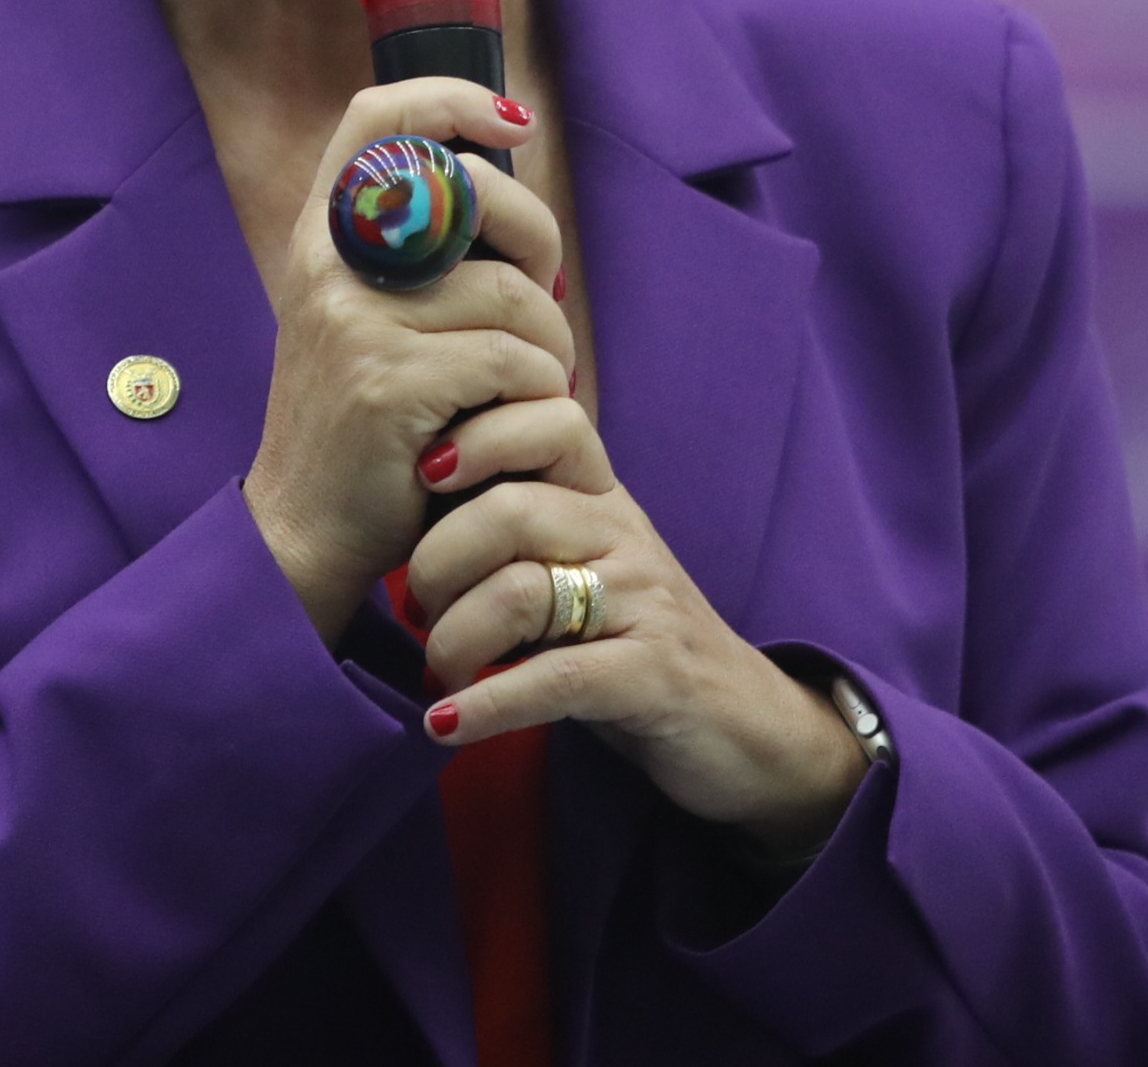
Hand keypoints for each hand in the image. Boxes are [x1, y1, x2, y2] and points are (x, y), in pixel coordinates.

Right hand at [242, 79, 572, 642]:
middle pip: (476, 197)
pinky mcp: (389, 382)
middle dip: (540, 245)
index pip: (377, 116)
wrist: (304, 528)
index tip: (514, 123)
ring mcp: (354, 320)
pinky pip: (511, 360)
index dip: (453, 98)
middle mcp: (329, 263)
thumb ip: (415, 252)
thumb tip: (504, 171)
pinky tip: (513, 425)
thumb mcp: (364, 317)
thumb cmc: (364, 422)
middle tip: (548, 303)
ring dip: (550, 347)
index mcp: (322, 233)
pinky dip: (536, 396)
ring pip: (511, 294)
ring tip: (534, 387)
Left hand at [403, 399, 869, 862]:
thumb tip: (404, 493)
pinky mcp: (653, 676)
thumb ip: (512, 524)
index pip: (547, 421)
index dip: (474, 438)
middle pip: (509, 511)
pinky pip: (554, 680)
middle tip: (413, 614)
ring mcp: (644, 603)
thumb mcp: (575, 565)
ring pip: (521, 593)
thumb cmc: (628, 640)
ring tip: (433, 676)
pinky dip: (486, 706)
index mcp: (601, 497)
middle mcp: (624, 535)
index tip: (417, 477)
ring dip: (452, 643)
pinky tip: (444, 726)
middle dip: (434, 566)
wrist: (742, 727)